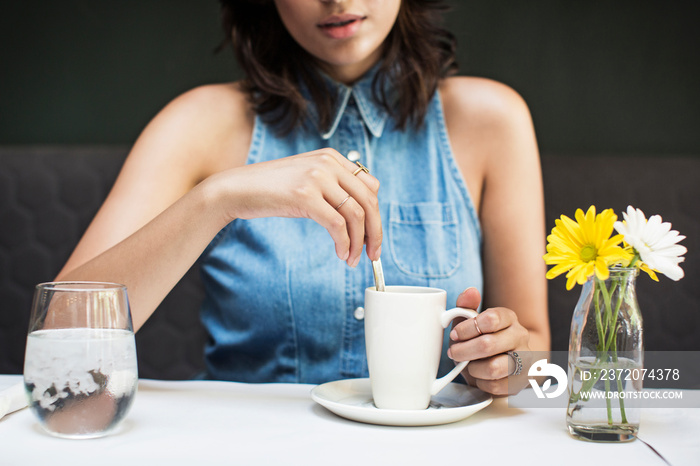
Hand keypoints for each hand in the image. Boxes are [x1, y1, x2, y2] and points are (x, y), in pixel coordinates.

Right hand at [209, 148, 381, 266]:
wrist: (236, 189)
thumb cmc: (270, 190)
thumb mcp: (307, 179)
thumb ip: (332, 186)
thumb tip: (360, 214)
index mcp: (332, 157)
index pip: (371, 187)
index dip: (376, 215)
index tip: (372, 237)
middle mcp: (328, 163)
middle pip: (369, 201)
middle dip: (375, 232)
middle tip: (373, 255)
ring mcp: (317, 177)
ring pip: (356, 214)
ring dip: (360, 243)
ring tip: (353, 259)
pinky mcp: (305, 195)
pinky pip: (337, 225)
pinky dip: (344, 243)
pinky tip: (341, 254)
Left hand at [447, 288, 530, 394]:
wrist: (506, 363)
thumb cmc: (483, 339)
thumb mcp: (471, 322)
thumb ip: (466, 306)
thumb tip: (469, 292)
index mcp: (508, 317)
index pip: (490, 319)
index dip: (467, 329)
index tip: (455, 335)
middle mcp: (520, 336)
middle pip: (488, 344)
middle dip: (464, 351)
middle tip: (454, 353)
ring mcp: (524, 359)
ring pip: (493, 368)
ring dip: (473, 368)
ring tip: (468, 365)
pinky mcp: (521, 381)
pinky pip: (495, 386)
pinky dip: (481, 383)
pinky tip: (480, 376)